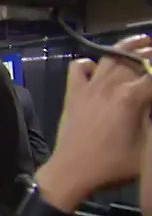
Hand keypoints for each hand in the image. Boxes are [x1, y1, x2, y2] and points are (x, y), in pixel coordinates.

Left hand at [37, 36, 151, 210]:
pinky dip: (90, 63)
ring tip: (144, 43)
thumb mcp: (147, 147)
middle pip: (136, 58)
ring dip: (128, 47)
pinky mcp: (72, 93)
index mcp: (131, 97)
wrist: (71, 172)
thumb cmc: (111, 165)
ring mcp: (88, 87)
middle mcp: (110, 85)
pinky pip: (78, 67)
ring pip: (110, 56)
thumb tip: (150, 106)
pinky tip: (100, 68)